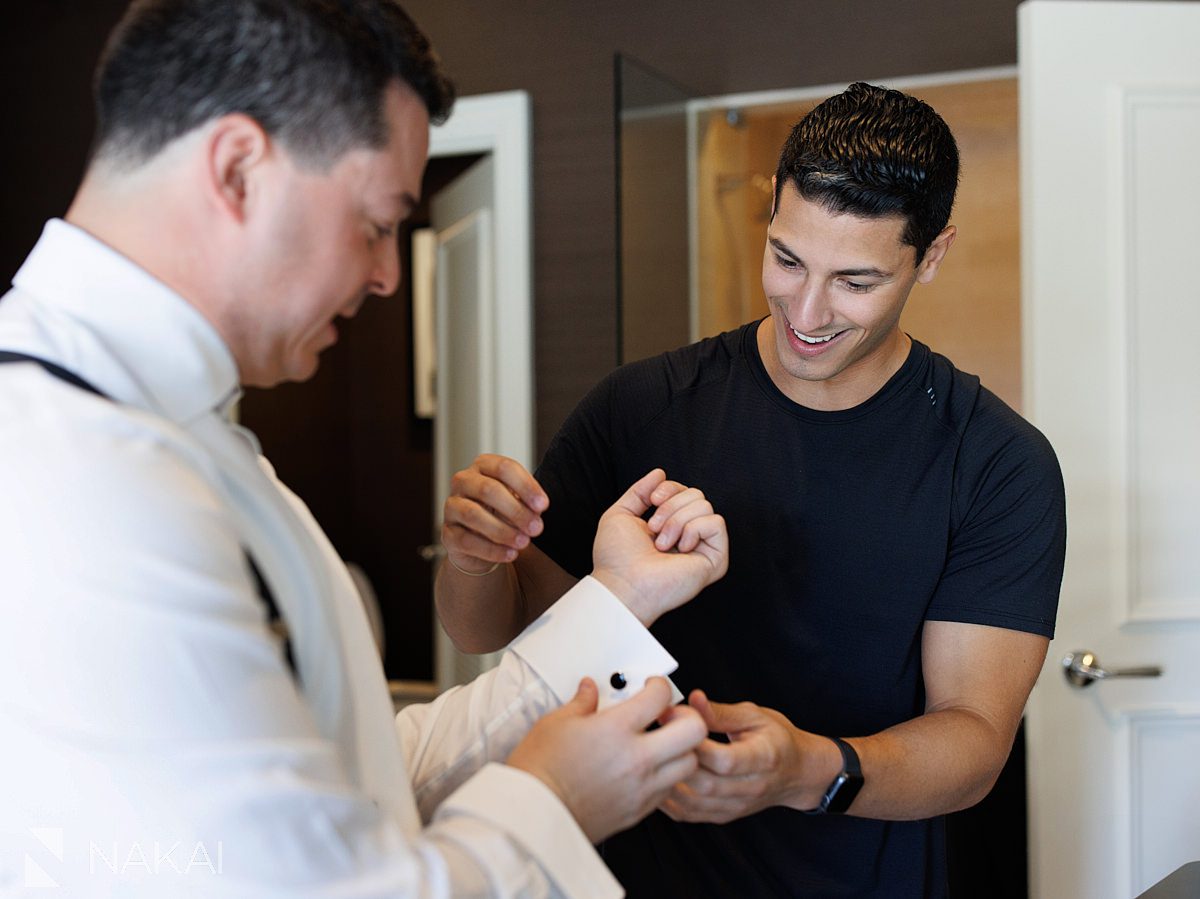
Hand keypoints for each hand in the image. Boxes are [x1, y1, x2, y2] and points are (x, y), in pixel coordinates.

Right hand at [441, 454, 547, 574]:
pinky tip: (510, 554)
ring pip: (473, 514)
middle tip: (536, 528)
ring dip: (502, 530)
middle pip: (488, 490)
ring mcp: (452, 506)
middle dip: (516, 510)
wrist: (482, 543)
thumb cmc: (503, 514)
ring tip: (523, 542)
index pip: (504, 468)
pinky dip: (492, 550)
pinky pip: (467, 540)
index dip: (525, 486)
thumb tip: (537, 509)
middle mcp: (463, 481)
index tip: (543, 505)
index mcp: (483, 465)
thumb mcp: (518, 502)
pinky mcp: (447, 533)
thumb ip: (527, 502)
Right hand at [507, 677, 705, 842]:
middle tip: (669, 715)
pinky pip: (669, 789)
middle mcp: (636, 758)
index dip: (660, 685)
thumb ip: (581, 702)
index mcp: (616, 729)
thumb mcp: (555, 722)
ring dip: (681, 749)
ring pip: (689, 763)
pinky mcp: (638, 811)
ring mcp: (641, 787)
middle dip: (687, 716)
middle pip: (693, 731)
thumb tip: (590, 689)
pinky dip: (666, 776)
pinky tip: (646, 769)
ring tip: (661, 744)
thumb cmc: (539, 770)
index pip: (660, 696)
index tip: (652, 687)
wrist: (531, 816)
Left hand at [591, 469, 727, 625]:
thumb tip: (660, 472)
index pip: (684, 491)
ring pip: (705, 505)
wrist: (622, 582)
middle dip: (671, 505)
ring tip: (663, 544)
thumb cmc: (617, 557)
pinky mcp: (716, 560)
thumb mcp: (621, 514)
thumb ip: (639, 491)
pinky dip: (694, 529)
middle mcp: (689, 535)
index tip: (653, 500)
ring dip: (677, 521)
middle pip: (696, 494)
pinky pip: (716, 522)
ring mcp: (702, 547)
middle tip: (654, 529)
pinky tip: (681, 548)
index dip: (670, 488)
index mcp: (670, 525)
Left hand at [660, 690, 835, 823]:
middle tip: (658, 736)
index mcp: (763, 758)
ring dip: (669, 781)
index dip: (696, 745)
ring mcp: (737, 805)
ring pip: (694, 803)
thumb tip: (693, 700)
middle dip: (677, 760)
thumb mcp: (756, 715)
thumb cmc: (778, 740)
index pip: (725, 760)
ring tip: (656, 757)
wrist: (799, 773)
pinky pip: (690, 814)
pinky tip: (660, 779)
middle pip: (706, 784)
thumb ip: (721, 712)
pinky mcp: (724, 815)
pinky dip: (670, 800)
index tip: (676, 721)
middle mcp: (751, 787)